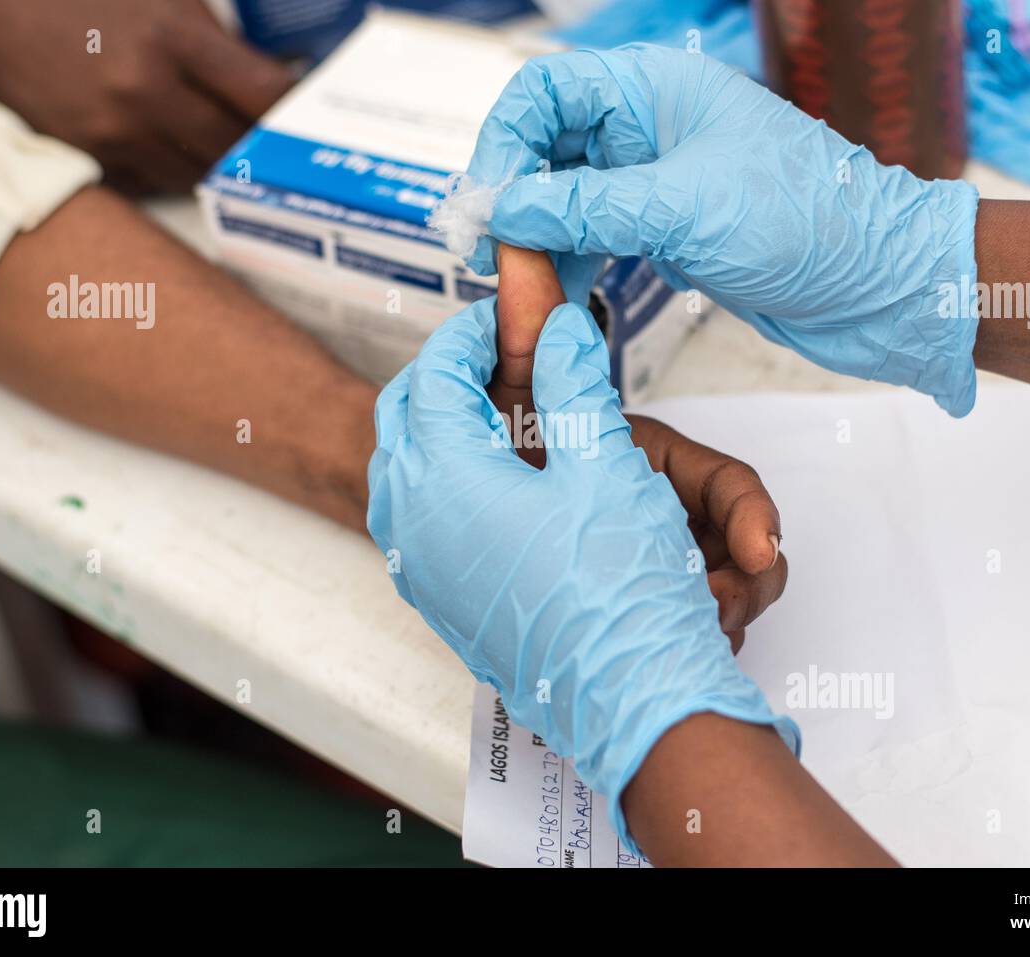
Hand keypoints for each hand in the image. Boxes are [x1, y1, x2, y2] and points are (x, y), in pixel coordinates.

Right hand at [0, 0, 293, 193]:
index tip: (312, 117)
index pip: (263, 93)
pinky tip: (176, 153)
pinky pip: (152, 182)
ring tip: (235, 156)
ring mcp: (115, 130)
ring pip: (197, 174)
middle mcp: (146, 90)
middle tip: (282, 147)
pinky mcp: (88, 155)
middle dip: (262, 148)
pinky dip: (171, 172)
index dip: (295, 111)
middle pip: (236, 146)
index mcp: (173, 35)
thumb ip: (212, 38)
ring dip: (219, 167)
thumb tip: (273, 84)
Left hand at [367, 296, 797, 847]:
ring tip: (499, 410)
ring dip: (438, 425)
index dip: (473, 333)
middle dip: (444, 374)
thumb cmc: (619, 593)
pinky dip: (441, 478)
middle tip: (498, 355)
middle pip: (402, 413)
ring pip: (401, 466)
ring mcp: (417, 565)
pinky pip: (414, 516)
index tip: (511, 319)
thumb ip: (572, 384)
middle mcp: (411, 520)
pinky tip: (495, 479)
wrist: (628, 698)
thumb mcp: (605, 465)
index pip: (435, 371)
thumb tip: (558, 332)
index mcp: (444, 476)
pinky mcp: (436, 598)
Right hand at [457, 45, 981, 415]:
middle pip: (547, 148)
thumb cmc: (806, 221)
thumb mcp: (685, 208)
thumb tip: (504, 209)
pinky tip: (556, 297)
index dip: (505, 141)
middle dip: (513, 197)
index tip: (486, 200)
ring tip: (517, 285)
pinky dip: (570, 263)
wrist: (876, 283)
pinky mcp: (665, 229)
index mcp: (655, 89)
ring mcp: (655, 179)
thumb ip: (589, 207)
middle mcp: (648, 126)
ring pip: (566, 199)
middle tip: (489, 254)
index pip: (547, 91)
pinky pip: (595, 236)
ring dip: (536, 239)